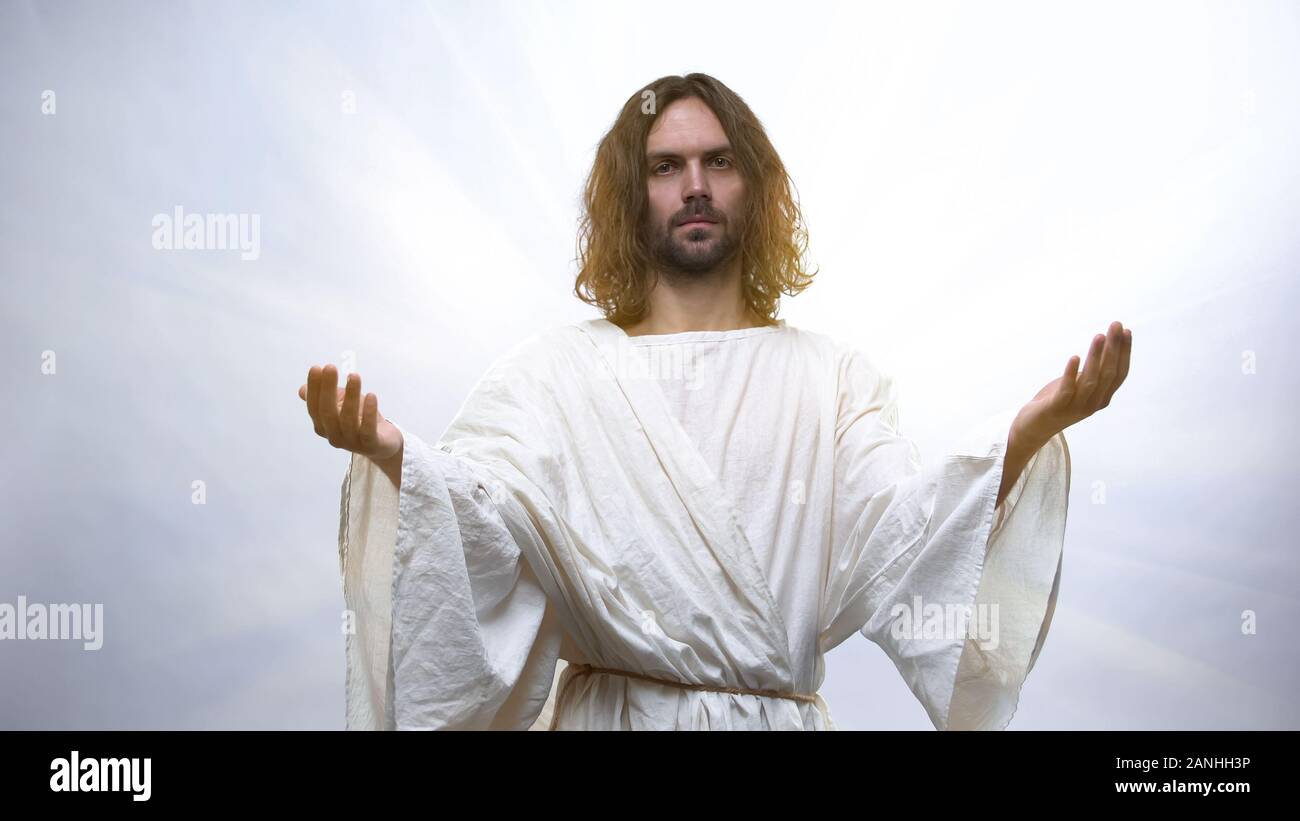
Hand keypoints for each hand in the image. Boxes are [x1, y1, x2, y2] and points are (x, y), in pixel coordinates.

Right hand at [299, 364, 402, 461]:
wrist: (383, 443)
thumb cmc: (359, 419)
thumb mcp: (340, 405)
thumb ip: (323, 397)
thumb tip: (302, 389)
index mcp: (323, 426)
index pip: (314, 407)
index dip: (314, 388)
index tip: (316, 368)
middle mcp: (334, 436)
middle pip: (327, 412)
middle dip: (328, 389)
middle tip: (330, 367)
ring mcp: (352, 442)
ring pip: (348, 419)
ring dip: (351, 396)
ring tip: (354, 376)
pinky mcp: (370, 445)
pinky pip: (368, 429)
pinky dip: (369, 412)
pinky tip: (371, 395)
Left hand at [1013, 320, 1131, 445]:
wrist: (1033, 427)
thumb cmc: (1058, 401)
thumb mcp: (1079, 385)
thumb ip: (1092, 372)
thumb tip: (1104, 345)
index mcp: (1102, 397)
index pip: (1119, 373)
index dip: (1124, 353)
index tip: (1126, 331)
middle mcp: (1093, 403)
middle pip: (1108, 373)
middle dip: (1114, 348)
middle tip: (1116, 325)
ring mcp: (1076, 407)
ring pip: (1091, 380)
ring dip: (1096, 357)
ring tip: (1099, 336)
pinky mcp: (1057, 407)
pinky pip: (1067, 389)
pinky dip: (1071, 373)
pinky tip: (1074, 357)